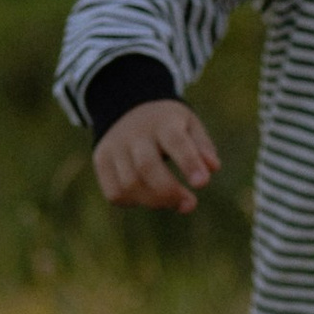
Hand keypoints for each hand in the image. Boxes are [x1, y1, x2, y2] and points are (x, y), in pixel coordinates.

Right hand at [93, 97, 220, 214]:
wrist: (129, 108)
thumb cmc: (168, 124)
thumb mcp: (190, 125)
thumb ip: (203, 146)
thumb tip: (212, 168)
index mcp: (162, 121)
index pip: (174, 141)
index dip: (188, 163)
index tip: (202, 183)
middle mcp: (133, 133)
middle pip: (147, 167)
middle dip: (169, 192)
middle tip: (190, 204)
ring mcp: (114, 147)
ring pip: (130, 184)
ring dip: (155, 201)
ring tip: (173, 202)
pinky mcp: (101, 161)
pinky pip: (115, 193)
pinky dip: (134, 202)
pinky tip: (148, 197)